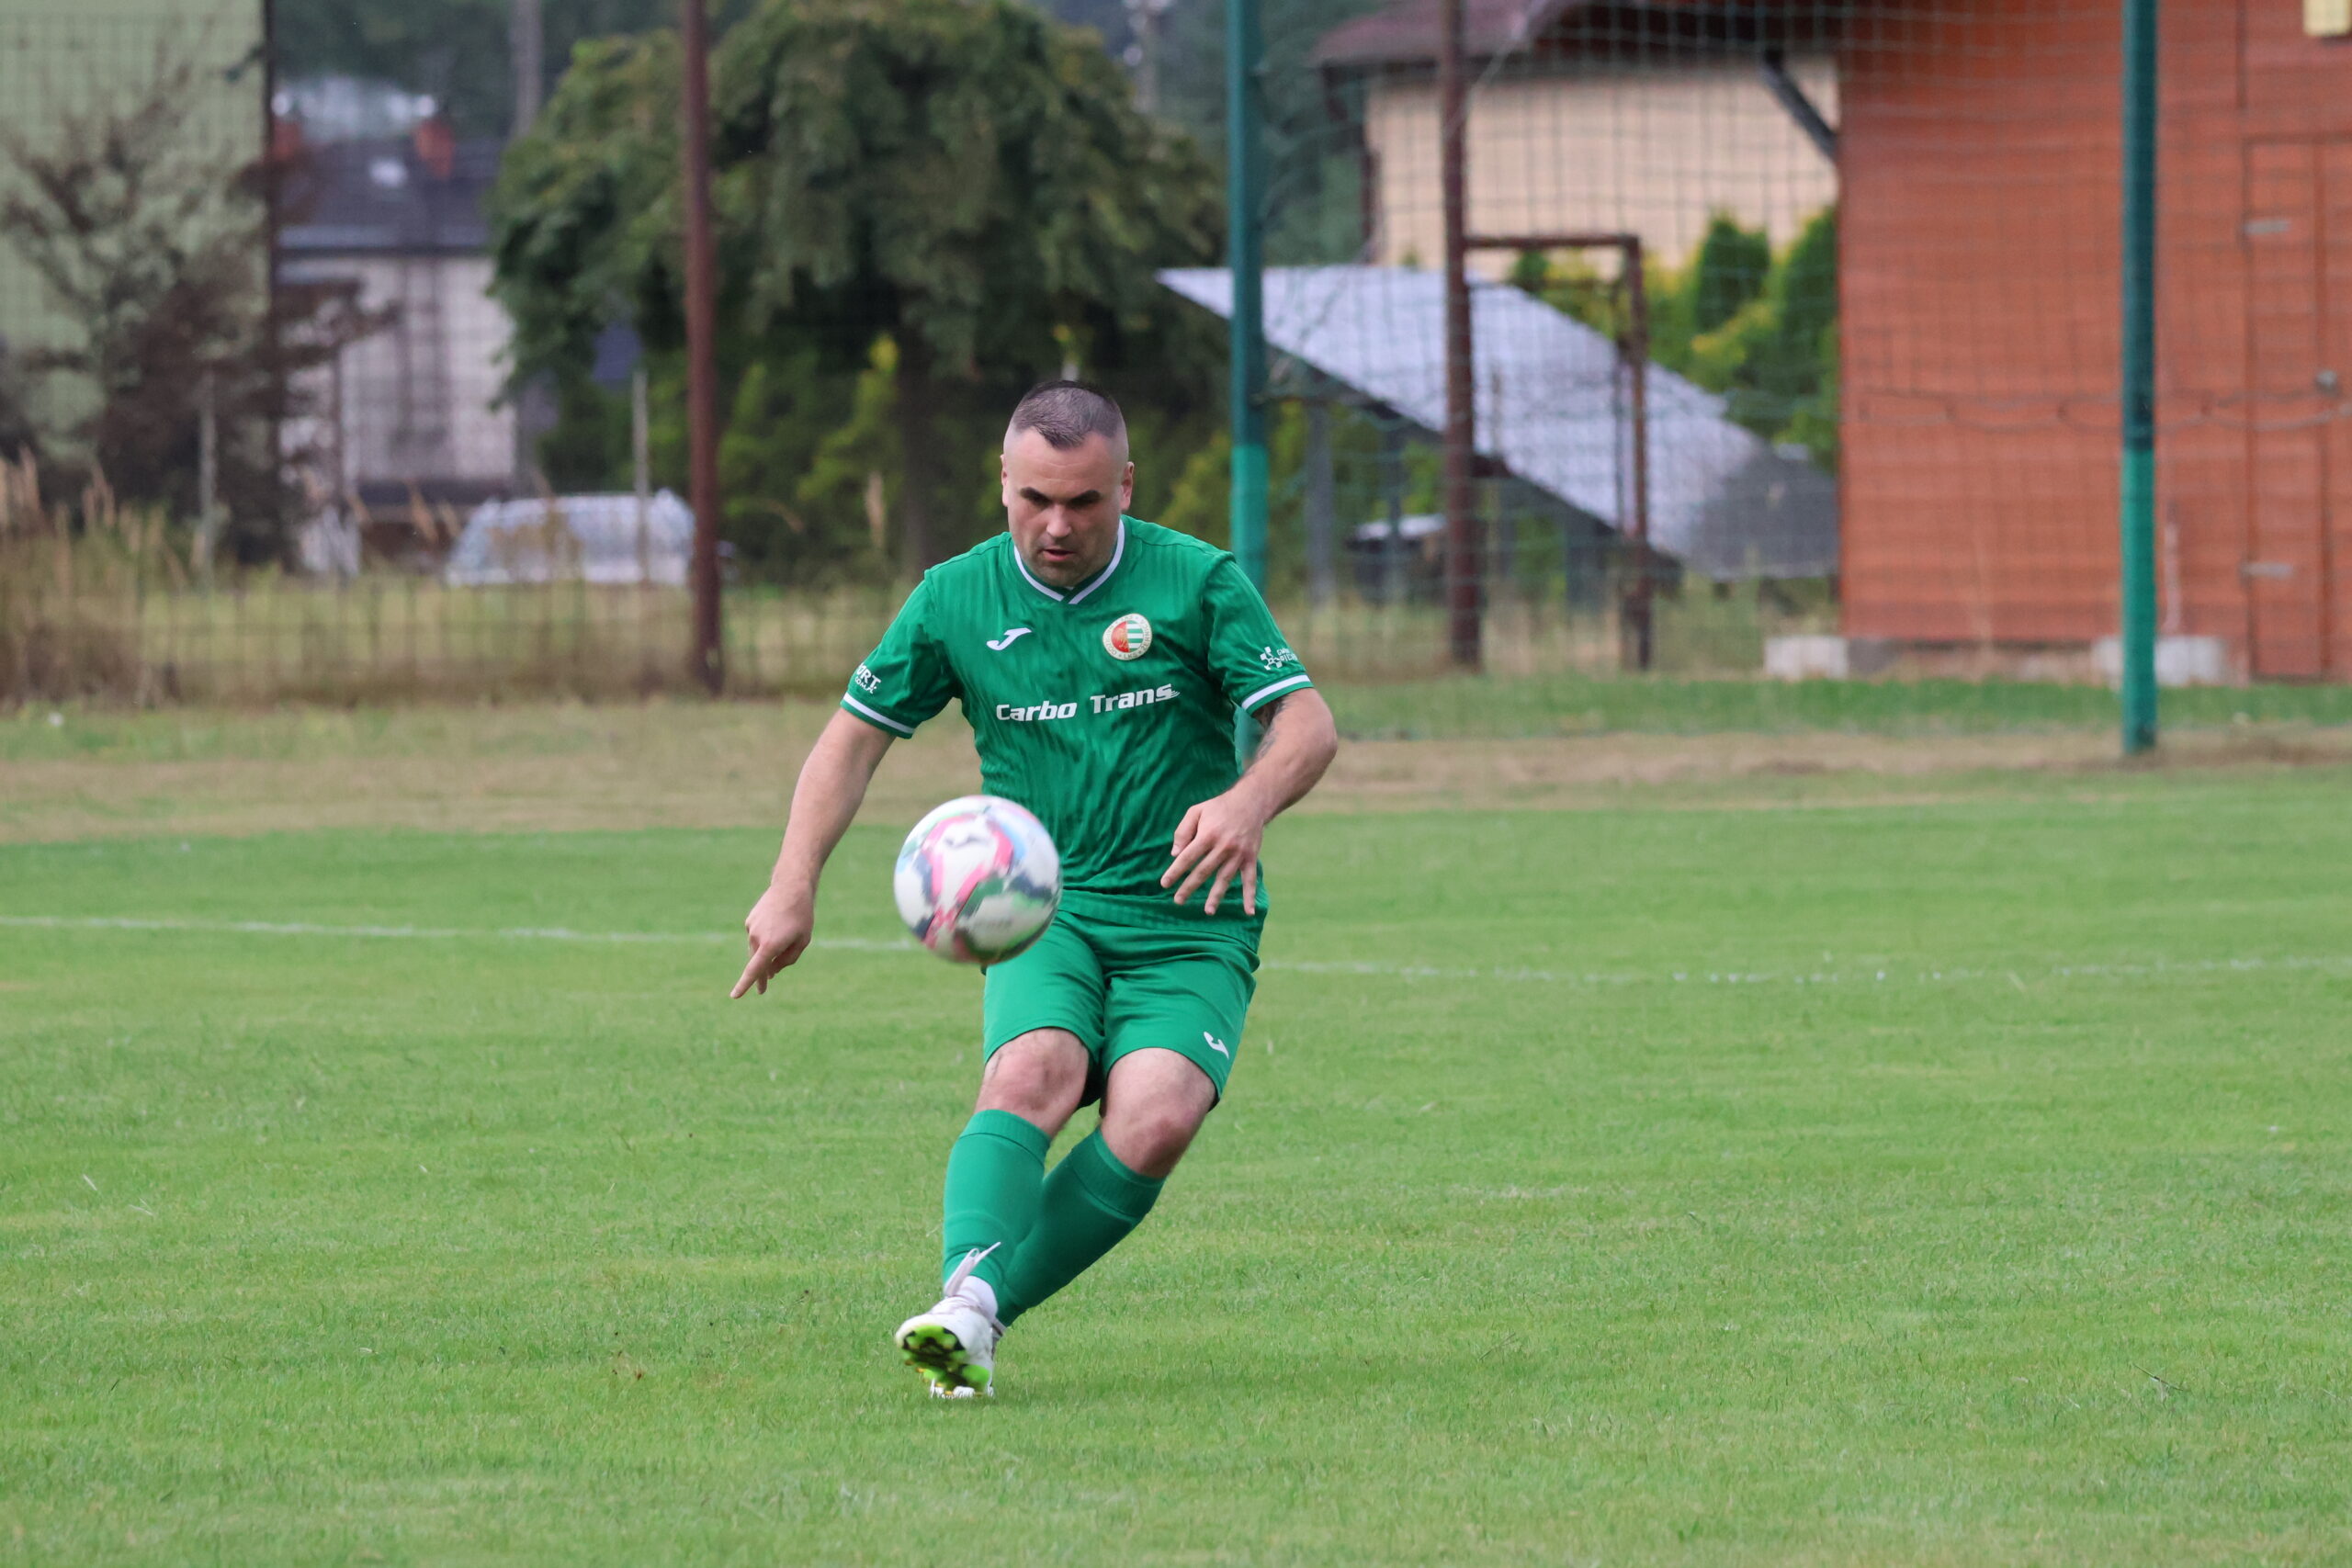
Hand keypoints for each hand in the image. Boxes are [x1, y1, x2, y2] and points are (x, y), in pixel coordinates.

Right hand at [731, 884, 815, 997]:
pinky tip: (776, 928)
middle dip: (761, 976)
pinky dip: (765, 938)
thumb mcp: (802, 942)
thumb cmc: (801, 916)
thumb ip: (787, 960)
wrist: (791, 887)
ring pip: (757, 949)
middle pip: (757, 963)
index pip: (754, 970)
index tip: (734, 996)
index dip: (744, 985)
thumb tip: (770, 971)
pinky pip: (757, 937)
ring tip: (784, 942)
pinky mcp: (750, 921)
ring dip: (767, 953)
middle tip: (763, 990)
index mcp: (770, 945)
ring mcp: (751, 928)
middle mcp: (756, 937)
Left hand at [1161, 785, 1270, 915]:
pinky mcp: (1250, 858)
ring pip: (1225, 878)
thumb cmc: (1219, 807)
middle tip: (1178, 901)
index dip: (1175, 871)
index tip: (1164, 884)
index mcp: (1207, 835)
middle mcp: (1223, 847)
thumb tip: (1175, 854)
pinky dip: (1250, 896)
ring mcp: (1238, 854)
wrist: (1251, 802)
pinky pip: (1250, 880)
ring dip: (1216, 896)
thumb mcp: (1196, 811)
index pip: (1187, 857)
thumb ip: (1183, 831)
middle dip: (1190, 887)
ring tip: (1208, 911)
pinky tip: (1249, 912)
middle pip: (1204, 871)